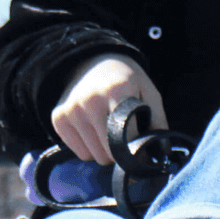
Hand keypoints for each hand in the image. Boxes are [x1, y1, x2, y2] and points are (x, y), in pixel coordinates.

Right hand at [51, 55, 168, 163]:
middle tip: (124, 136)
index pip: (128, 139)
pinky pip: (80, 153)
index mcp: (117, 91)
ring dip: (104, 151)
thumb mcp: (149, 92)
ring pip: (94, 156)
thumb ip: (158, 121)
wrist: (94, 62)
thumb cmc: (126, 81)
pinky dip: (89, 148)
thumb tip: (161, 152)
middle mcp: (90, 101)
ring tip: (108, 129)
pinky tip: (93, 129)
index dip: (138, 148)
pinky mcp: (58, 118)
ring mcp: (71, 110)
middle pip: (109, 153)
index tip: (142, 147)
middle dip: (120, 152)